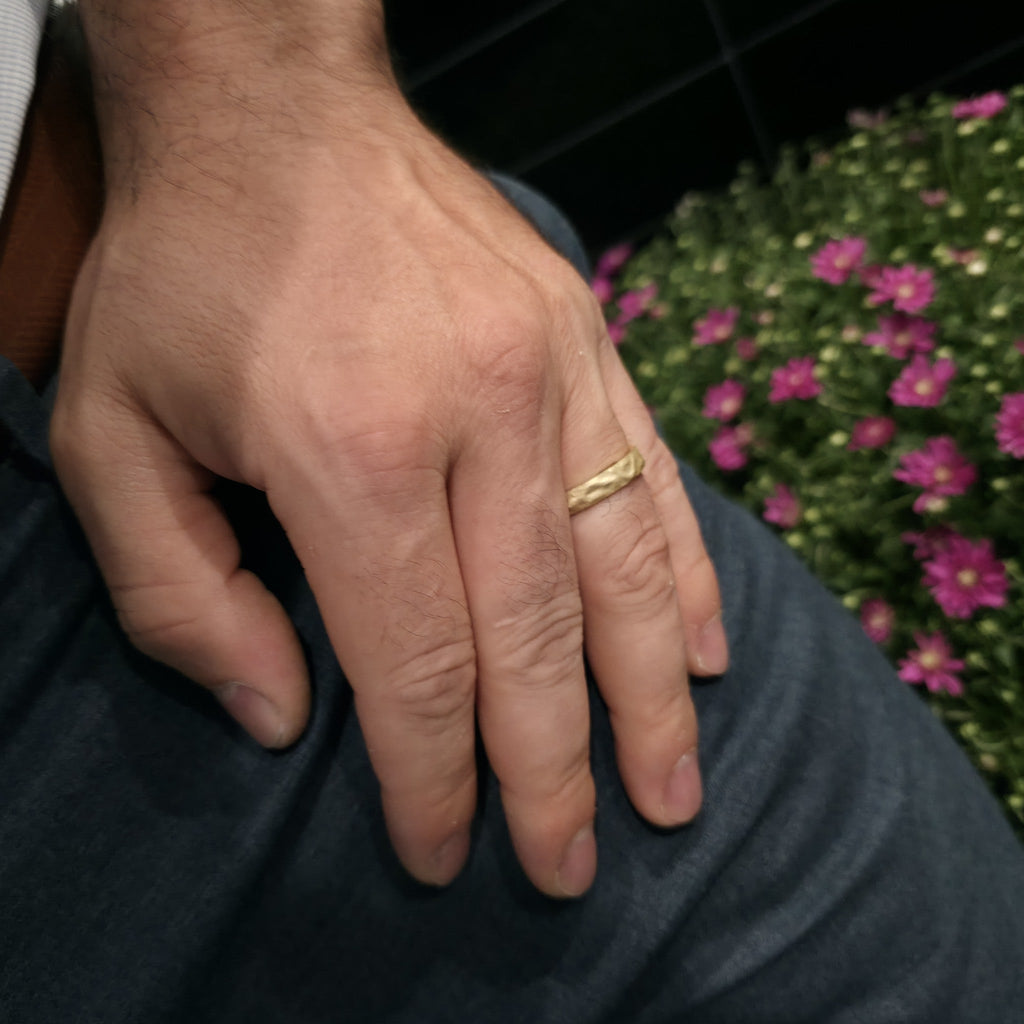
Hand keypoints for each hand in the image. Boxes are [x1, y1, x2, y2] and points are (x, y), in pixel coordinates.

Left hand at [53, 0, 726, 896]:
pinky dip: (687, 578)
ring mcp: (551, 373)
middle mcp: (477, 418)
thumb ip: (180, 593)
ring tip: (673, 793)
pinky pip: (657, 479)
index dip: (434, 779)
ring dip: (652, 700)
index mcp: (351, 452)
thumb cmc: (190, 272)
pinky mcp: (588, 341)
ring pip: (626, 573)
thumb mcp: (112, 432)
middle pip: (536, 641)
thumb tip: (282, 714)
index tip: (447, 853)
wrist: (280, 113)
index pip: (415, 664)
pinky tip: (708, 653)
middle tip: (569, 866)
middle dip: (555, 774)